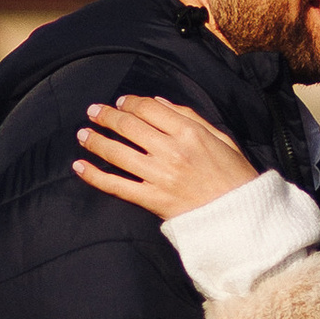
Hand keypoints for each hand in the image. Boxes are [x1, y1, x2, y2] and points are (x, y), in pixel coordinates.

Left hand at [73, 93, 256, 219]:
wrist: (240, 216)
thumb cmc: (234, 176)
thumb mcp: (221, 138)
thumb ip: (189, 116)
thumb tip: (158, 102)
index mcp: (190, 132)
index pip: (149, 108)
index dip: (130, 102)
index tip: (121, 103)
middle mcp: (171, 151)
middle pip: (129, 125)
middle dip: (106, 116)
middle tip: (93, 111)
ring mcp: (159, 176)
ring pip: (117, 152)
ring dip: (95, 140)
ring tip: (83, 134)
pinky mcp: (152, 200)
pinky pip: (116, 185)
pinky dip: (94, 175)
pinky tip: (79, 166)